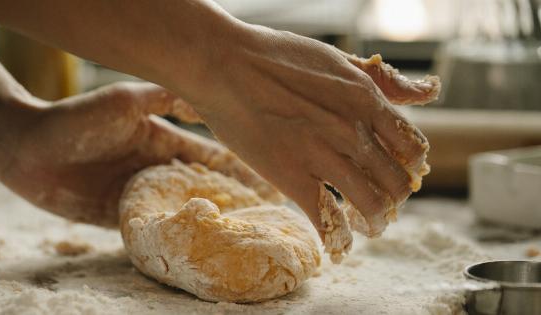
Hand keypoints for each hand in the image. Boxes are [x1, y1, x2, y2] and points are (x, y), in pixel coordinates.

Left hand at [0, 82, 281, 226]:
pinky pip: (151, 228)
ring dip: (204, 220)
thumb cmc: (77, 118)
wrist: (27, 149)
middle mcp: (154, 168)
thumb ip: (165, 97)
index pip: (207, 156)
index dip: (236, 166)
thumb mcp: (126, 100)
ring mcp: (137, 194)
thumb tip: (207, 98)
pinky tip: (194, 246)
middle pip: (200, 187)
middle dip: (230, 198)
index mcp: (161, 140)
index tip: (267, 177)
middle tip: (264, 213)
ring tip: (237, 233)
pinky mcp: (117, 217)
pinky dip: (172, 235)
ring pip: (179, 209)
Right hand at [186, 25, 439, 237]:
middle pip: (397, 182)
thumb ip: (384, 80)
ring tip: (366, 226)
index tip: (398, 173)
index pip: (413, 149)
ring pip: (370, 205)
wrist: (225, 64)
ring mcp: (323, 156)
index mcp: (367, 100)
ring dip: (373, 222)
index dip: (410, 167)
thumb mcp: (339, 59)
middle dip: (395, 198)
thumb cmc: (276, 56)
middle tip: (383, 204)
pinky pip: (325, 220)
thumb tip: (430, 91)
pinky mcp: (292, 177)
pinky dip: (336, 239)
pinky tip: (336, 245)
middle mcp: (353, 131)